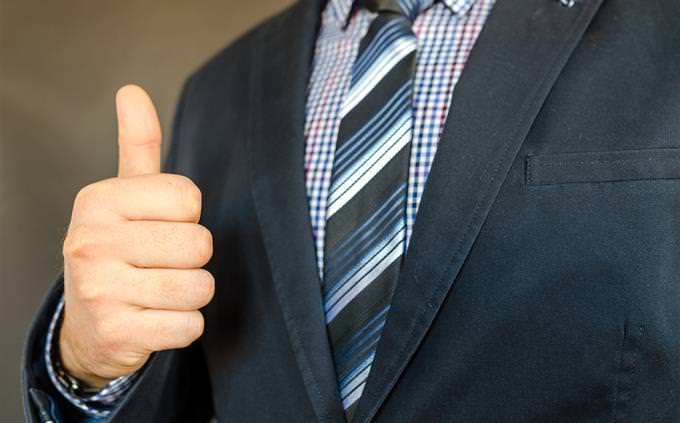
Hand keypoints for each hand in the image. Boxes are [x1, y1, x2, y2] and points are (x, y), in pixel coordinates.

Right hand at [59, 85, 213, 387]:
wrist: (89, 323)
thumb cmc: (117, 250)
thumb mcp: (124, 196)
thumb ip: (136, 145)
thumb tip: (132, 91)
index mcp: (98, 200)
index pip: (189, 199)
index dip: (186, 217)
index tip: (160, 227)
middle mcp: (91, 242)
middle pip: (199, 244)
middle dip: (192, 259)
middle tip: (161, 264)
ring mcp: (100, 291)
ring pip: (200, 287)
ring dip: (191, 294)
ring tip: (159, 291)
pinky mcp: (117, 334)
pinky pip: (191, 326)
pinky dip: (184, 326)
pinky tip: (156, 319)